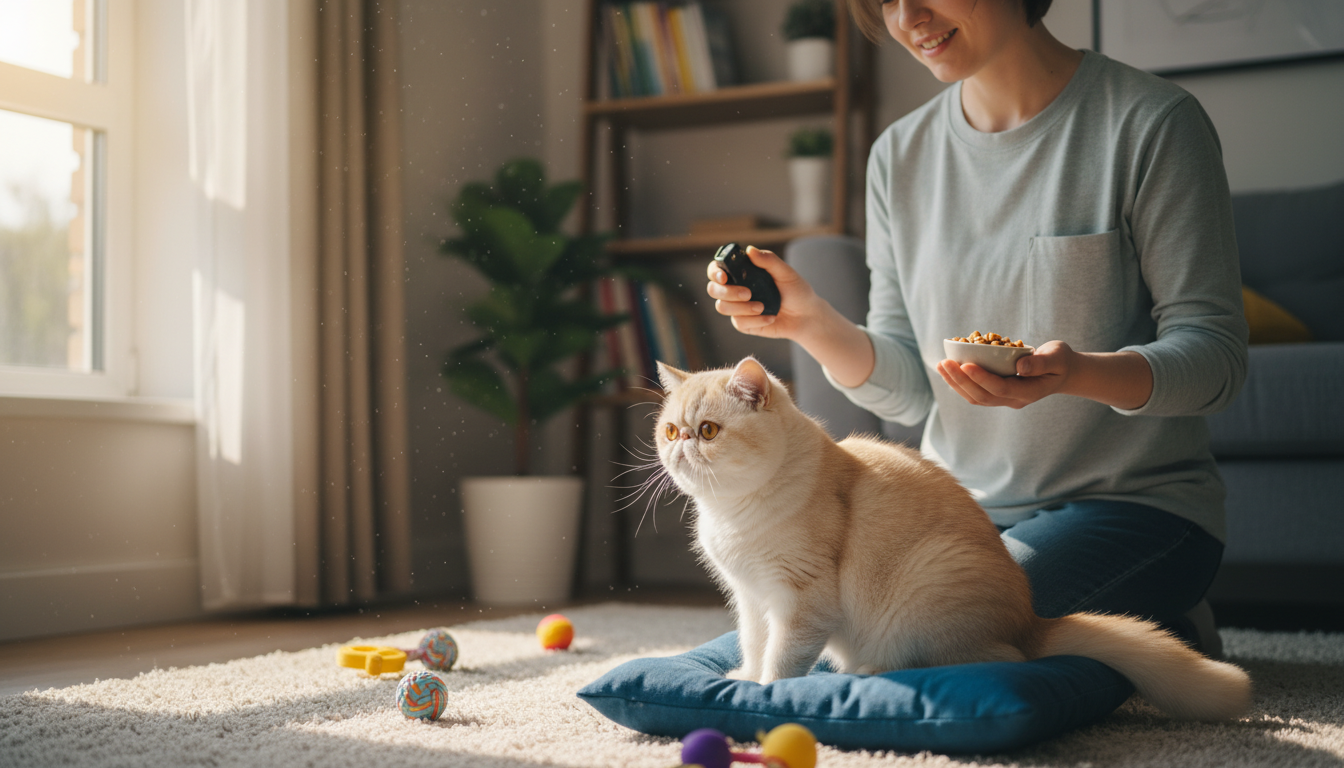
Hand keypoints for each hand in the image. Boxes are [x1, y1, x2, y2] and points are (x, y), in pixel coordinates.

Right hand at [705, 245, 820, 340]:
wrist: (806, 316)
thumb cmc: (797, 291)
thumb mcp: (786, 273)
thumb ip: (768, 260)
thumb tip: (749, 250)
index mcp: (743, 272)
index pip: (717, 269)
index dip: (714, 272)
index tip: (724, 277)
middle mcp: (736, 288)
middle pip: (713, 289)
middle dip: (727, 292)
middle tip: (748, 293)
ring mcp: (738, 307)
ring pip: (722, 307)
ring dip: (742, 308)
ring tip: (762, 307)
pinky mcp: (744, 324)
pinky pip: (738, 323)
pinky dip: (755, 320)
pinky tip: (769, 317)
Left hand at [935, 340, 1075, 408]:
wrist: (1062, 373)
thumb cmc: (1060, 361)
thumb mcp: (1057, 357)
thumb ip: (1041, 362)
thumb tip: (1020, 365)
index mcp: (1028, 392)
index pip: (1000, 388)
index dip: (981, 377)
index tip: (965, 364)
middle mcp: (1014, 400)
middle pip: (982, 395)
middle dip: (961, 380)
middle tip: (945, 362)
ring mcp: (1005, 400)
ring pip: (975, 397)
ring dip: (956, 383)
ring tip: (941, 365)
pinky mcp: (998, 394)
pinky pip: (975, 393)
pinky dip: (960, 383)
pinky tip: (948, 370)